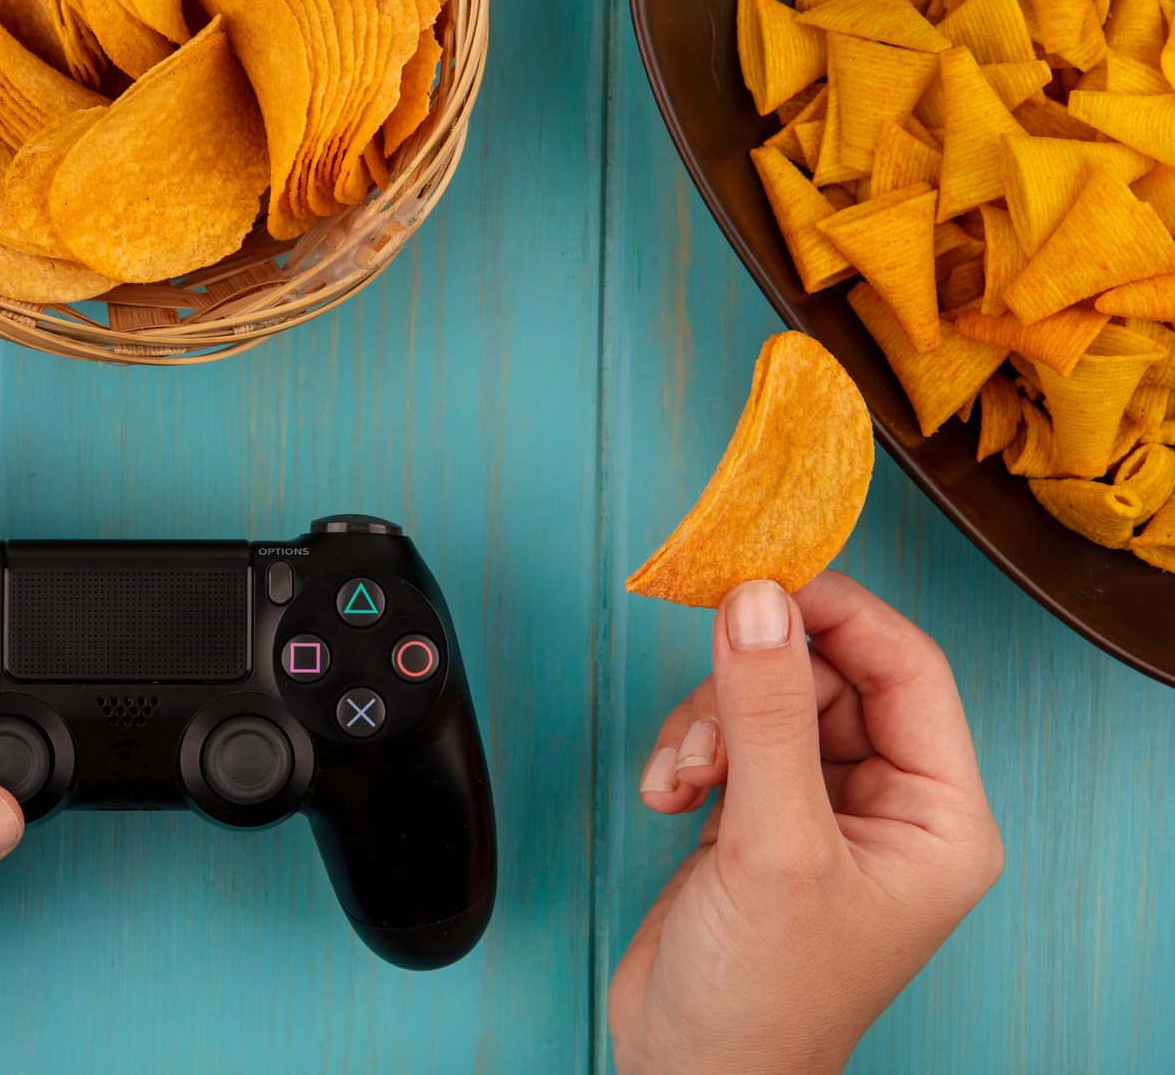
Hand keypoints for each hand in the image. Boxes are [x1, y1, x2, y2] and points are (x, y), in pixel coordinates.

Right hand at [609, 573, 1002, 1074]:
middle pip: (825, 676)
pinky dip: (687, 753)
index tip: (765, 582)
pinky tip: (668, 795)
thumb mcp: (772, 844)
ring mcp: (820, 811)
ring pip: (766, 701)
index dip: (837, 616)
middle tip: (708, 715)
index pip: (906, 669)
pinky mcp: (759, 819)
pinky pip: (728, 738)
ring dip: (708, 725)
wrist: (692, 1069)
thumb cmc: (764, 998)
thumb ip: (767, 714)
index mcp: (938, 815)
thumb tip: (761, 603)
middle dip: (750, 687)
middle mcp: (888, 806)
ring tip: (684, 777)